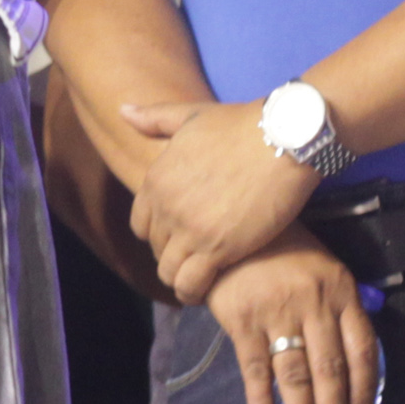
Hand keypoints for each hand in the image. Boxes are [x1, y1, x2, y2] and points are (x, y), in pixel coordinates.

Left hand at [124, 97, 317, 298]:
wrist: (282, 140)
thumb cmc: (241, 125)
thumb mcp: (189, 115)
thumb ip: (154, 119)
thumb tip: (122, 110)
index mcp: (157, 179)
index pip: (140, 224)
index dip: (157, 235)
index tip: (175, 239)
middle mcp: (166, 207)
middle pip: (156, 249)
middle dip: (171, 257)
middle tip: (193, 262)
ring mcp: (189, 230)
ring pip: (169, 272)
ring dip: (180, 280)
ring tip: (196, 283)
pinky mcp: (218, 249)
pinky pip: (191, 284)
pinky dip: (193, 292)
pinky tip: (205, 292)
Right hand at [203, 228, 381, 403]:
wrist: (228, 223)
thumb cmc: (281, 247)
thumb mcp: (324, 266)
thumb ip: (342, 306)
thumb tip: (356, 359)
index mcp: (341, 291)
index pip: (362, 351)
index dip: (364, 392)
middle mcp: (314, 304)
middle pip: (330, 371)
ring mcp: (277, 311)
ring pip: (296, 375)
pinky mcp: (242, 318)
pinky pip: (255, 368)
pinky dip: (260, 401)